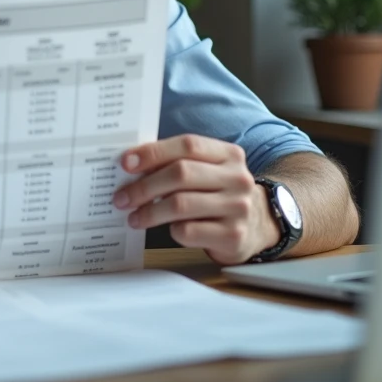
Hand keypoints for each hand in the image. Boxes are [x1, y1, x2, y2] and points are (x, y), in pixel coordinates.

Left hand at [113, 134, 279, 264]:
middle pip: (181, 174)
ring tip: (133, 217)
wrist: (260, 226)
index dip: (153, 152)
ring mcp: (238, 208)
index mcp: (229, 154)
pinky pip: (188, 231)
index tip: (125, 163)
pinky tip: (166, 230)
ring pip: (180, 204)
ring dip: (149, 211)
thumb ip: (178, 163)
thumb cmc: (220, 195)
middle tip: (121, 197)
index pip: (188, 145)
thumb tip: (131, 165)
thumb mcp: (209, 171)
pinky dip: (170, 230)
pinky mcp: (233, 236)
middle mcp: (237, 178)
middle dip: (144, 186)